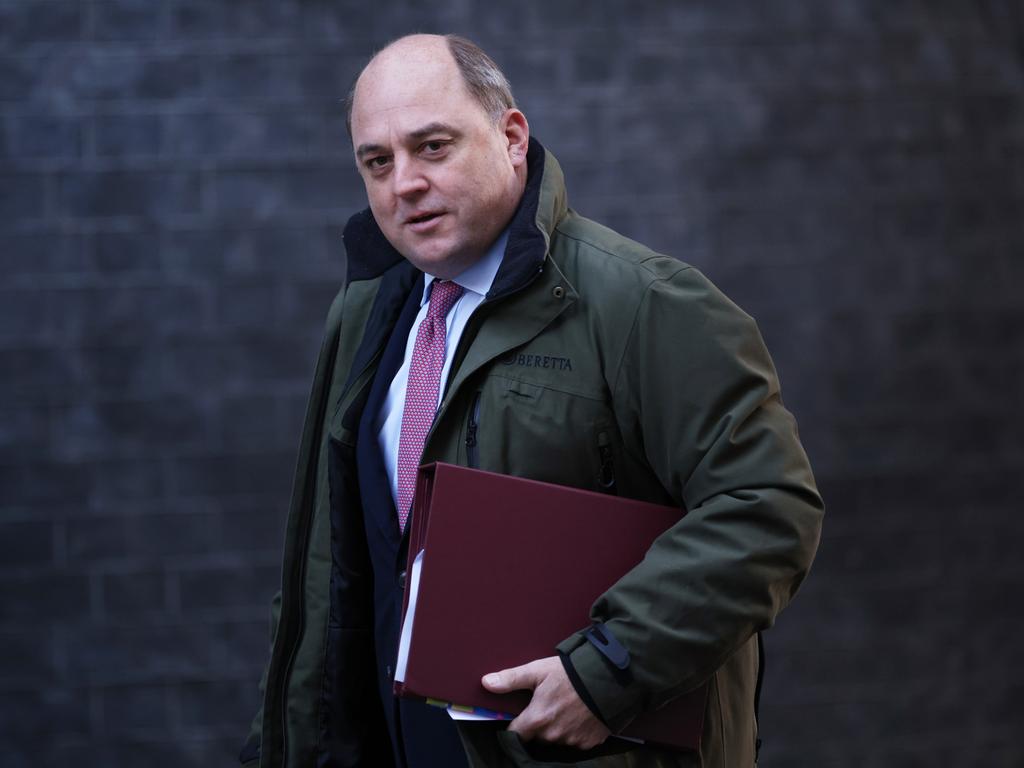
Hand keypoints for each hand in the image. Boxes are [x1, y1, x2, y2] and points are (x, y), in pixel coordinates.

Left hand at [482, 656, 610, 749]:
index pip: (515, 734)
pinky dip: (575, 732)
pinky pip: (575, 742)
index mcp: (537, 719)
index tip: (518, 719)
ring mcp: (571, 742)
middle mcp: (552, 735)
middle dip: (539, 725)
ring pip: (556, 740)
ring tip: (566, 709)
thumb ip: (511, 679)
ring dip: (557, 729)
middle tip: (548, 705)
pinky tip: (580, 716)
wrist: (609, 678)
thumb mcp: (538, 670)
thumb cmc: (571, 673)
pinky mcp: (588, 743)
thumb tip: (485, 683)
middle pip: (537, 737)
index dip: (515, 726)